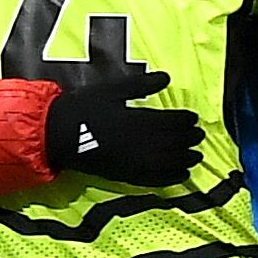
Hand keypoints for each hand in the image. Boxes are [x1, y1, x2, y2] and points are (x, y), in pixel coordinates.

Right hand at [43, 26, 198, 183]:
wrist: (58, 133)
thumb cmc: (85, 107)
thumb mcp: (113, 89)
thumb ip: (141, 85)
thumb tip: (166, 77)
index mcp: (139, 120)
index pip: (173, 122)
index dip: (187, 121)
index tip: (194, 119)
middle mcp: (141, 144)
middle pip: (175, 142)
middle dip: (190, 139)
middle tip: (199, 136)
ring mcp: (134, 162)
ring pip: (169, 163)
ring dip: (186, 159)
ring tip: (196, 156)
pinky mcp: (125, 175)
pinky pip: (155, 180)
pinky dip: (172, 178)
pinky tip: (182, 176)